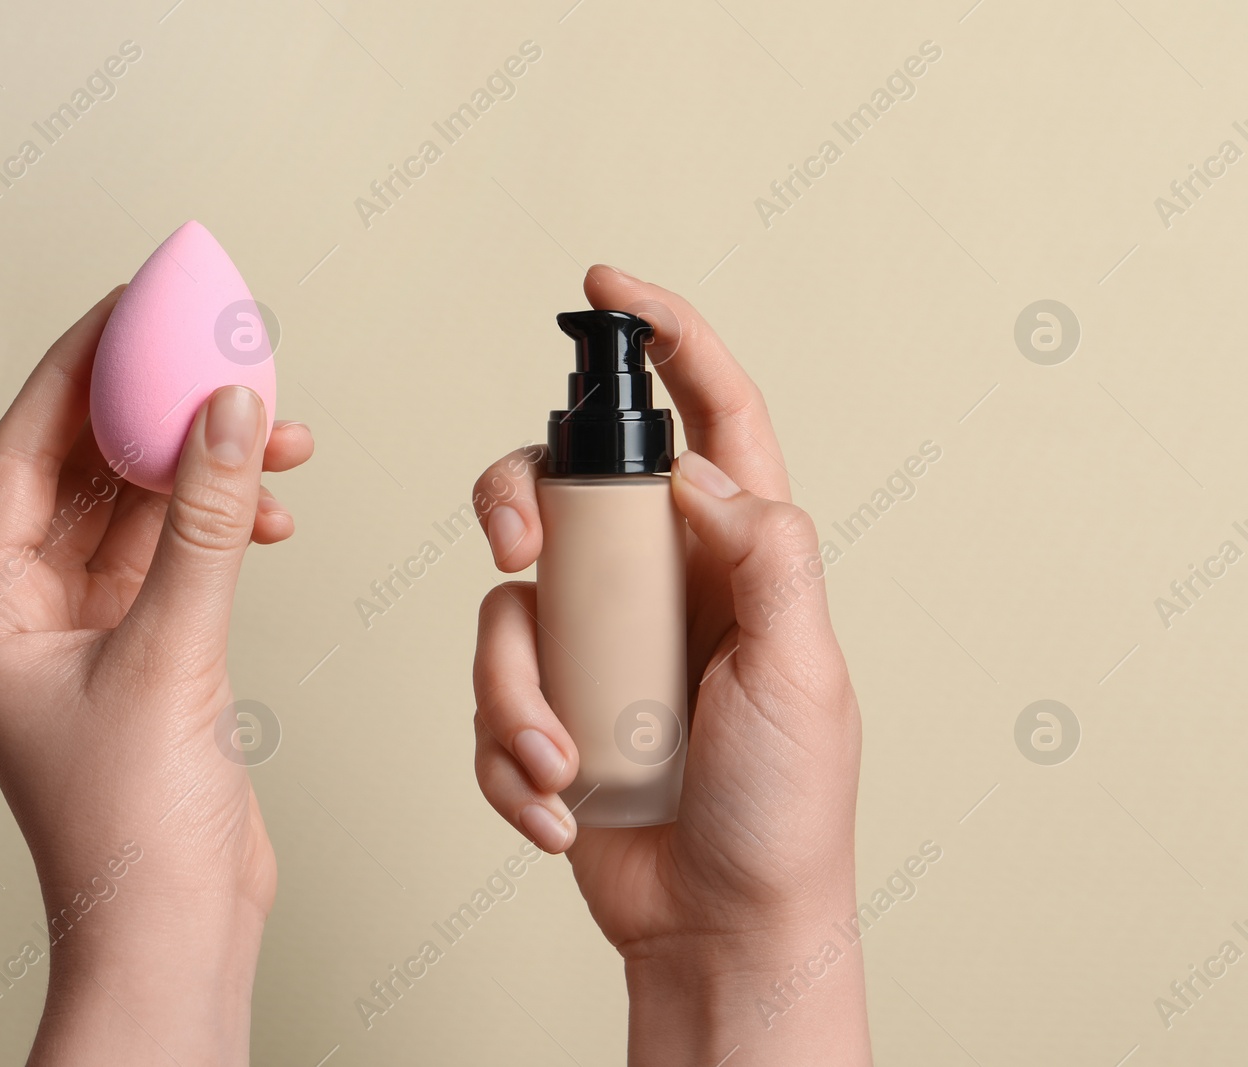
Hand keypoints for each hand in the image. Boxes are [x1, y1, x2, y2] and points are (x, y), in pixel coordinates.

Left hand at [0, 287, 313, 1065]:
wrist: (175, 927)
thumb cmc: (133, 831)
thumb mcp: (171, 654)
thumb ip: (208, 526)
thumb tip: (230, 411)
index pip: (24, 452)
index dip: (74, 369)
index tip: (129, 306)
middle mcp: (31, 613)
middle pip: (87, 470)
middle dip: (155, 410)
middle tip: (214, 348)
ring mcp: (92, 633)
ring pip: (145, 512)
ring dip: (206, 467)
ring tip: (274, 431)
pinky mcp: (152, 654)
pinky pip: (183, 556)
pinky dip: (229, 525)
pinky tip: (274, 510)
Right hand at [471, 267, 869, 1064]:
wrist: (718, 923)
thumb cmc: (782, 810)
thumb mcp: (803, 673)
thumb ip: (769, 553)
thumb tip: (700, 471)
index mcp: (737, 555)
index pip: (710, 418)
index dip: (666, 338)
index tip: (608, 286)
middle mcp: (658, 582)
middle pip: (562, 485)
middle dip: (517, 498)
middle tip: (516, 543)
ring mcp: (595, 644)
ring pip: (505, 603)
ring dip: (517, 691)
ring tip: (564, 762)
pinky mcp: (545, 705)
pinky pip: (488, 697)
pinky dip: (508, 756)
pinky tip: (558, 805)